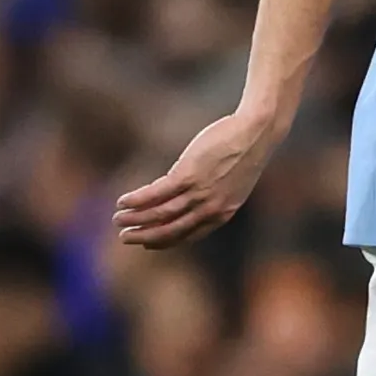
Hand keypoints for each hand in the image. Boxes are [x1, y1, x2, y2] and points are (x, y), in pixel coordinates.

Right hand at [114, 106, 285, 248]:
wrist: (257, 131)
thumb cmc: (246, 151)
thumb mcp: (233, 181)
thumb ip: (214, 195)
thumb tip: (192, 193)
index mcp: (222, 214)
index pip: (188, 236)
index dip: (165, 241)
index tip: (147, 244)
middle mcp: (209, 209)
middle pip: (170, 230)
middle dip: (144, 236)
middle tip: (125, 238)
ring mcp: (198, 193)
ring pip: (160, 214)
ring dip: (135, 219)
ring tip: (118, 220)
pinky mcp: (188, 175)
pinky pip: (156, 193)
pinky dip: (137, 199)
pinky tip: (124, 201)